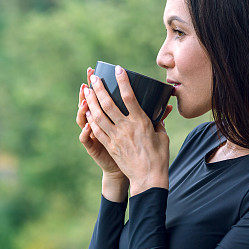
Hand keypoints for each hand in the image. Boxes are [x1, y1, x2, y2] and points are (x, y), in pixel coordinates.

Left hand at [84, 65, 172, 194]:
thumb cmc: (158, 157)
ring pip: (99, 116)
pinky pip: (97, 130)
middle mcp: (126, 128)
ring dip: (91, 102)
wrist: (148, 179)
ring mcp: (116, 137)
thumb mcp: (162, 136)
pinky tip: (87, 112)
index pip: (129, 97)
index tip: (118, 69)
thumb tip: (162, 110)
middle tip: (94, 77)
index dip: (123, 81)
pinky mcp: (110, 146)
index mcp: (141, 122)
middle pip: (109, 104)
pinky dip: (90, 120)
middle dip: (100, 88)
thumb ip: (159, 121)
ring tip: (86, 90)